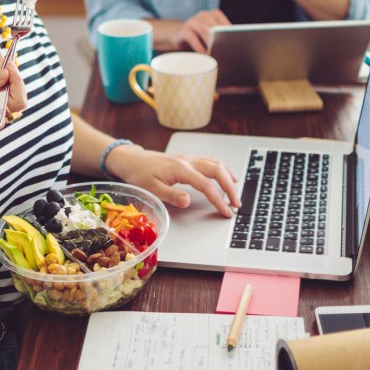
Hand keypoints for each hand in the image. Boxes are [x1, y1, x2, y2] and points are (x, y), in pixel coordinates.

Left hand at [107, 145, 239, 217]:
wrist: (133, 160)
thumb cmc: (140, 175)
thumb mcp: (152, 189)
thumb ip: (171, 195)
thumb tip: (187, 201)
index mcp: (181, 169)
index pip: (206, 185)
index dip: (218, 199)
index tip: (226, 211)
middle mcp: (188, 161)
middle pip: (217, 171)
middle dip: (230, 188)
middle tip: (236, 204)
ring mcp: (190, 158)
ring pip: (216, 164)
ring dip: (228, 177)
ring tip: (235, 192)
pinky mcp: (188, 159)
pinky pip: (211, 161)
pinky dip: (222, 169)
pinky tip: (226, 176)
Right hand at [171, 9, 230, 52]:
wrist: (180, 37)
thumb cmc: (202, 38)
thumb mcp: (212, 36)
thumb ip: (222, 39)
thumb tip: (235, 49)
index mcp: (214, 15)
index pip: (225, 24)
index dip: (230, 36)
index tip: (234, 46)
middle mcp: (204, 15)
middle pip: (215, 27)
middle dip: (221, 40)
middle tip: (225, 52)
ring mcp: (193, 22)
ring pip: (204, 29)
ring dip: (210, 43)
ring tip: (215, 54)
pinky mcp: (183, 31)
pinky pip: (191, 37)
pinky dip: (198, 46)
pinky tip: (203, 53)